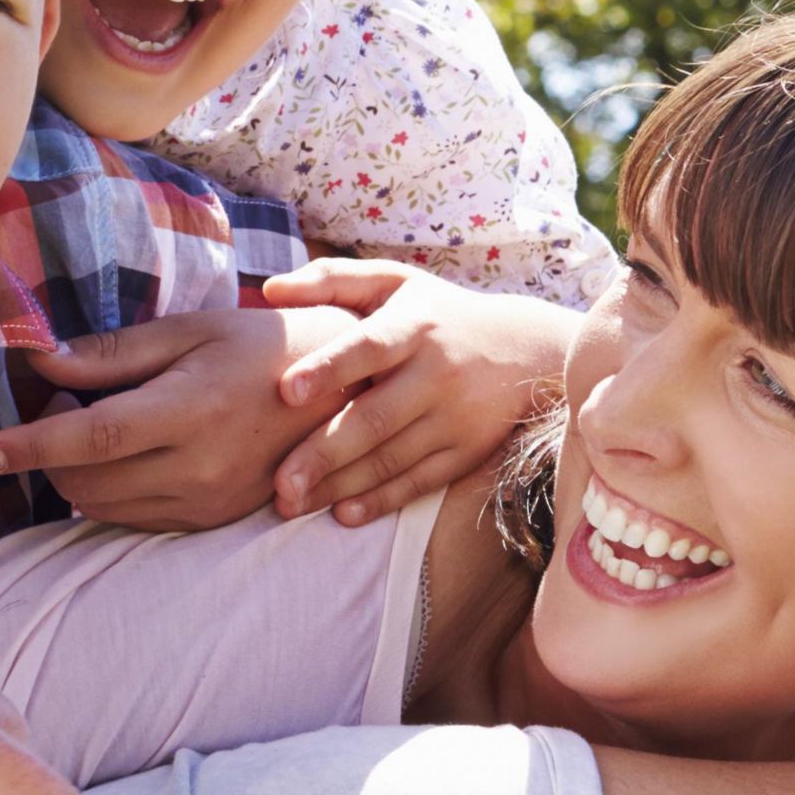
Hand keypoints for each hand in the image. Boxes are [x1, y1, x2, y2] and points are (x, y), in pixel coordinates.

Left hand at [0, 307, 329, 532]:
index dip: (28, 447)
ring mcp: (208, 502)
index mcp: (191, 410)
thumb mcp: (188, 331)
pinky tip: (130, 454)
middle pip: (86, 481)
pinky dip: (110, 491)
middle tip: (66, 402)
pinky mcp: (213, 520)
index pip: (91, 439)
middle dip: (50, 452)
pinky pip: (134, 518)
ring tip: (102, 426)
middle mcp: (199, 467)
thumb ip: (113, 354)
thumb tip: (42, 364)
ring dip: (78, 474)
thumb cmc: (258, 347)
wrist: (340, 392)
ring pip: (103, 508)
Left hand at [261, 261, 582, 525]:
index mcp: (414, 326)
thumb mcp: (395, 281)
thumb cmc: (438, 312)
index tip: (286, 391)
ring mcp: (455, 418)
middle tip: (279, 484)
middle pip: (376, 418)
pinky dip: (382, 500)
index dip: (330, 368)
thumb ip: (332, 280)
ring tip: (293, 505)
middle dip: (325, 453)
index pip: (370, 348)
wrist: (526, 349)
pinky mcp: (467, 452)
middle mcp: (437, 373)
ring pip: (392, 458)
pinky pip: (420, 482)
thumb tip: (268, 291)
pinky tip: (343, 514)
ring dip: (341, 485)